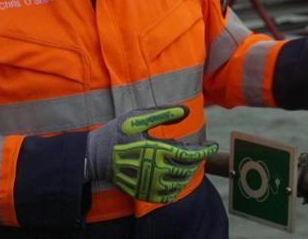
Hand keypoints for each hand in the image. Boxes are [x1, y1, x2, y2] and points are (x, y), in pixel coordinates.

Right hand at [86, 106, 217, 203]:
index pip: (189, 154)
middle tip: (200, 151)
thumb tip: (186, 111)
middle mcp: (154, 169)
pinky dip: (177, 187)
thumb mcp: (138, 117)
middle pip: (187, 169)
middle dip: (198, 160)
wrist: (94, 156)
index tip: (213, 145)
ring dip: (189, 172)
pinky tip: (177, 177)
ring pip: (179, 182)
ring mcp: (149, 184)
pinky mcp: (144, 193)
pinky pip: (168, 196)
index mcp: (155, 150)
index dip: (205, 150)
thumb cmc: (117, 132)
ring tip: (190, 162)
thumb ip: (164, 113)